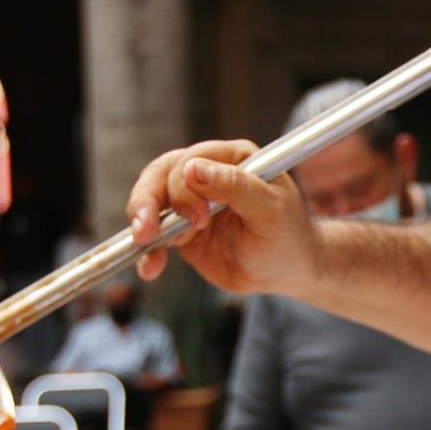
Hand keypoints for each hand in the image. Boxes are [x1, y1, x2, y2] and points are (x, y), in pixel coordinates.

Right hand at [126, 140, 317, 292]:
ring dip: (142, 226)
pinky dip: (147, 253)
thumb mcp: (270, 209)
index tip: (197, 218)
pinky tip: (150, 268)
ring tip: (145, 248)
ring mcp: (191, 204)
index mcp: (231, 158)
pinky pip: (155, 238)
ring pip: (151, 204)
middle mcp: (207, 175)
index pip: (190, 160)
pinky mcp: (182, 232)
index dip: (182, 186)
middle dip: (148, 203)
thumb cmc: (288, 234)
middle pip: (160, 177)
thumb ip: (235, 186)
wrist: (288, 271)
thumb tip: (194, 169)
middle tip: (147, 231)